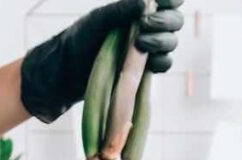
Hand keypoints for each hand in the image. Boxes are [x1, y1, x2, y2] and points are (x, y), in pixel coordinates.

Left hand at [21, 0, 183, 122]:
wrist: (67, 71)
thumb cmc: (79, 39)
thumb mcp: (99, 19)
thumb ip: (122, 9)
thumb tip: (147, 3)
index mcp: (136, 9)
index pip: (167, 1)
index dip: (171, 0)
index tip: (164, 2)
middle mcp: (146, 27)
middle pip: (174, 21)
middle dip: (165, 21)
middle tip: (145, 24)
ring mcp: (147, 48)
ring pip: (171, 42)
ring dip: (161, 41)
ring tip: (139, 43)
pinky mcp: (144, 69)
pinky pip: (164, 64)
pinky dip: (160, 62)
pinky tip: (148, 62)